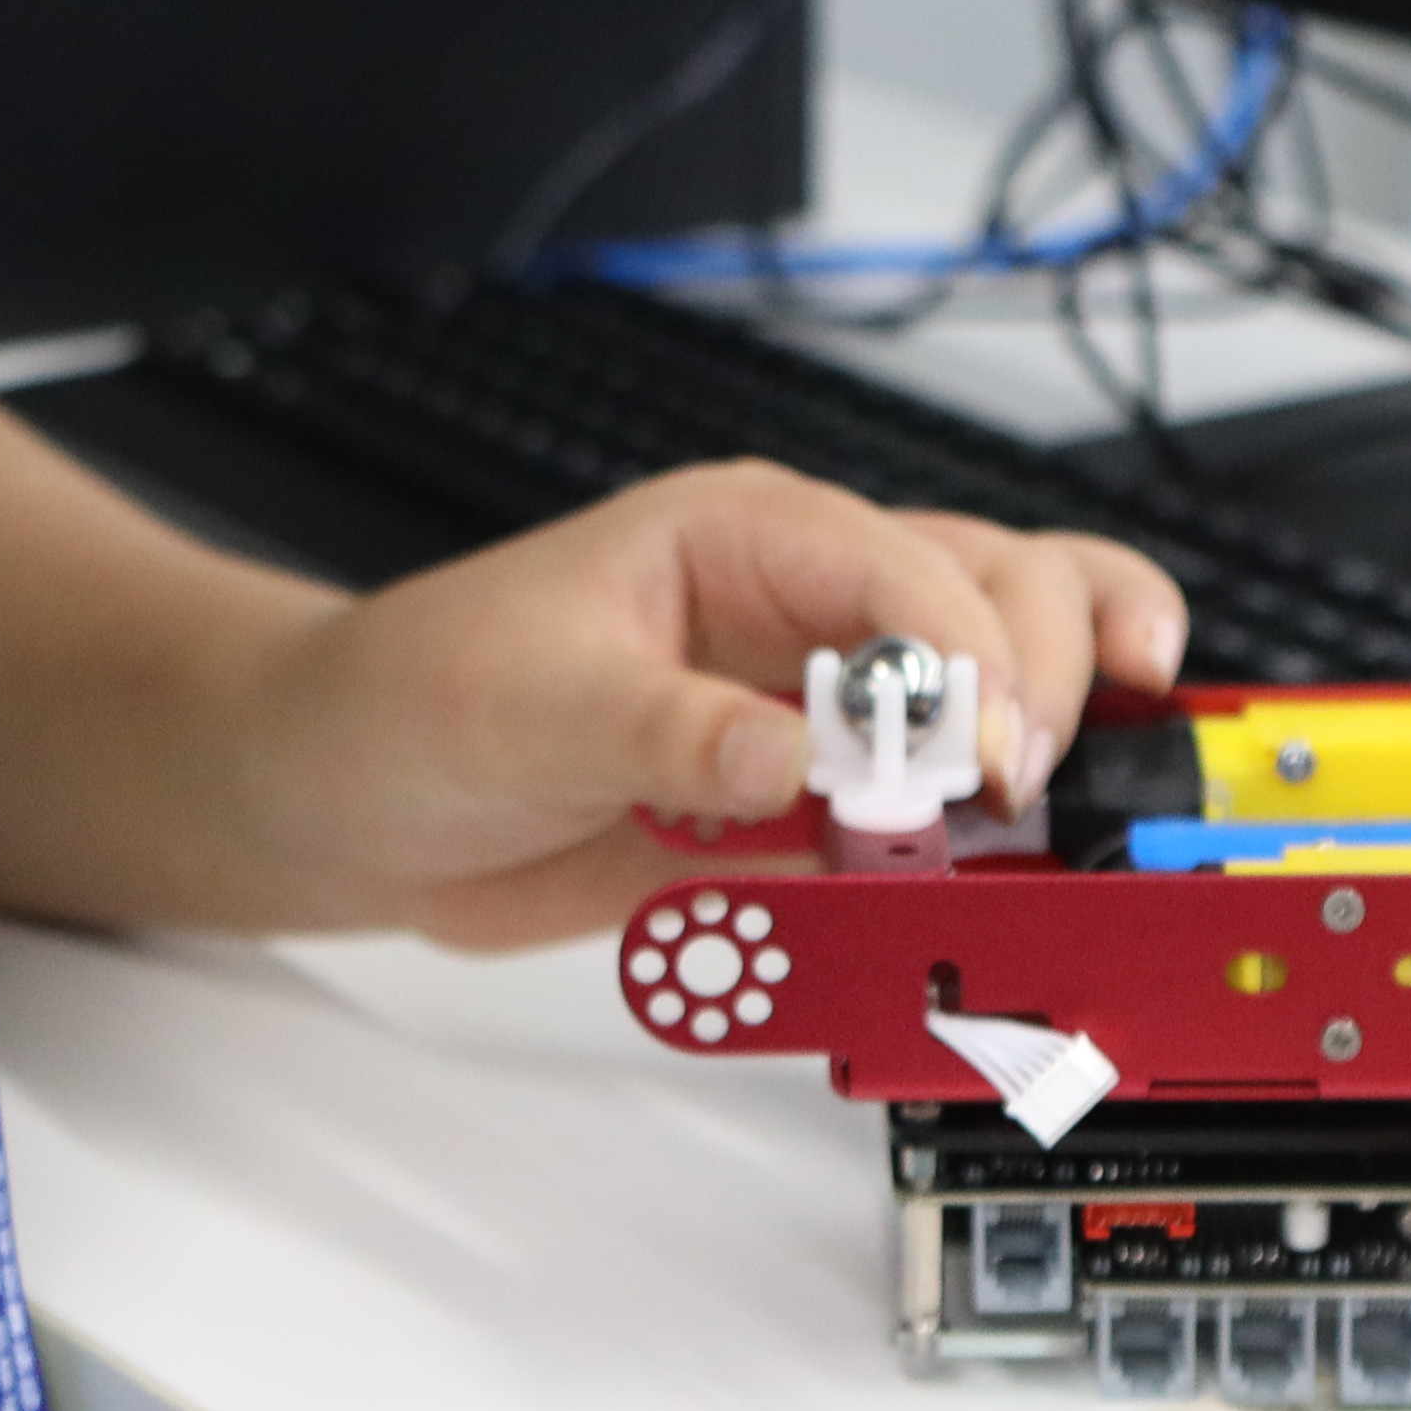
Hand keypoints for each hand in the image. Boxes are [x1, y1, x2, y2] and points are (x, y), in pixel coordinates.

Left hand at [220, 463, 1188, 945]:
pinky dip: (988, 843)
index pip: (907, 570)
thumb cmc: (414, 701)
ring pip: (1000, 687)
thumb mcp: (530, 706)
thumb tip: (797, 756)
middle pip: (1003, 595)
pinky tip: (1005, 874)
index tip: (979, 755)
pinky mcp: (809, 807)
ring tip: (1059, 811)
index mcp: (746, 535)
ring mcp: (821, 708)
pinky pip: (931, 817)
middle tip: (1013, 783)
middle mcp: (806, 608)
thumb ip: (670, 731)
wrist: (351, 804)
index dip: (969, 657)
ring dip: (1053, 739)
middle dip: (1042, 677)